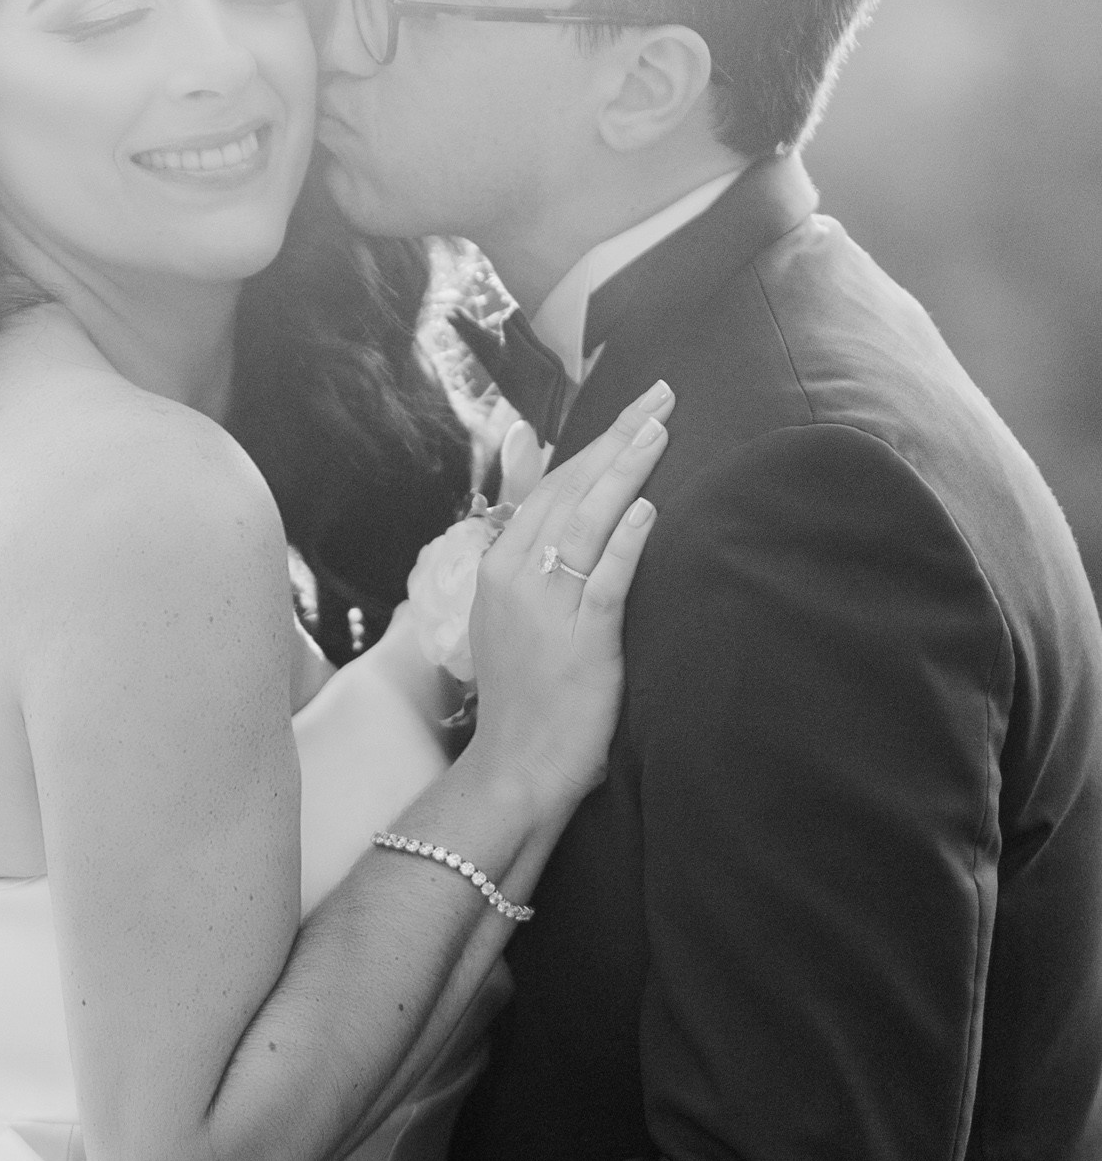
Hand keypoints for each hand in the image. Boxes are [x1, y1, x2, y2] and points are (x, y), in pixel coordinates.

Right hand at [467, 380, 672, 819]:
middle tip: (661, 396)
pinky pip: (605, 581)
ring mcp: (545, 608)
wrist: (515, 764)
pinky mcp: (579, 642)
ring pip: (586, 523)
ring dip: (625, 471)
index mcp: (499, 566)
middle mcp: (515, 577)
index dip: (595, 444)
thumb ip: (536, 553)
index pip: (552, 488)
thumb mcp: (515, 613)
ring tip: (659, 429)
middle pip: (571, 491)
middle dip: (617, 439)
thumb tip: (553, 503)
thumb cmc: (526, 693)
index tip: (636, 409)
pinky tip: (649, 509)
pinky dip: (626, 542)